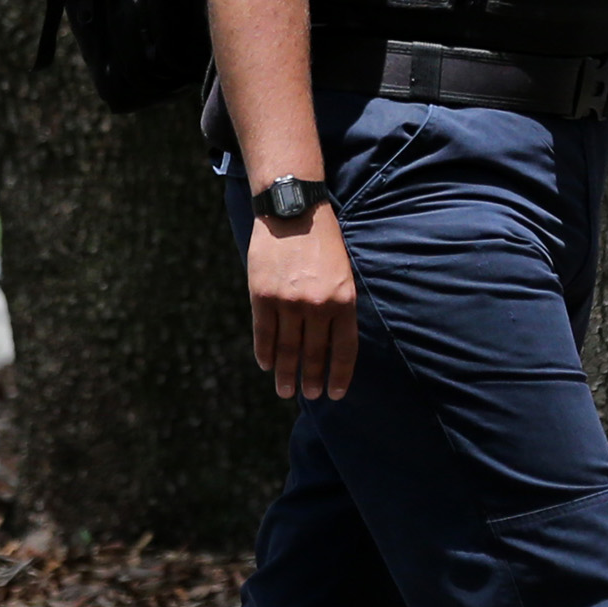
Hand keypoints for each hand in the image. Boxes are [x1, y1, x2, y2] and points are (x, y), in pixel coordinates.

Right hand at [248, 209, 359, 400]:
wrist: (292, 210)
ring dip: (286, 373)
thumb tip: (332, 342)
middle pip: (315, 353)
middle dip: (311, 379)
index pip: (344, 349)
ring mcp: (288, 302)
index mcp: (344, 300)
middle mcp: (318, 305)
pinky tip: (267, 365)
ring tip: (285, 390)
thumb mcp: (343, 272)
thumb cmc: (322, 241)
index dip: (339, 375)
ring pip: (288, 349)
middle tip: (309, 396)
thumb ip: (338, 306)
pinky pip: (264, 333)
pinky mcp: (262, 296)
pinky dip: (265, 352)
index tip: (334, 393)